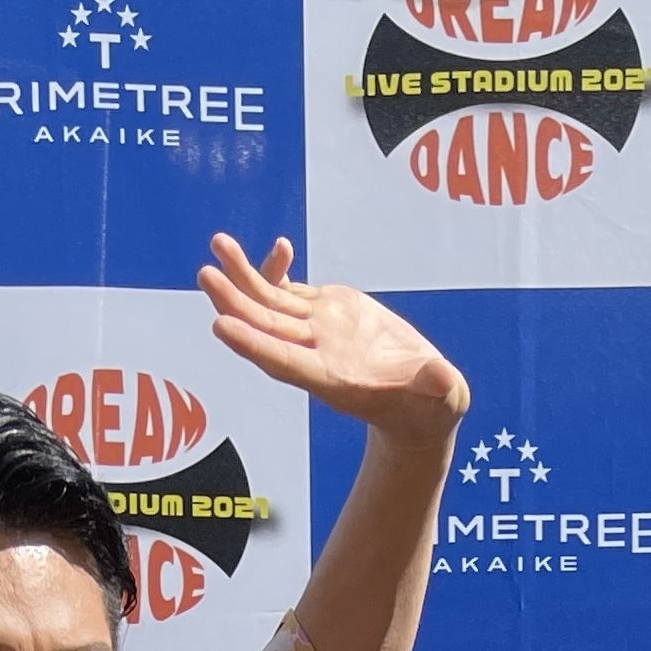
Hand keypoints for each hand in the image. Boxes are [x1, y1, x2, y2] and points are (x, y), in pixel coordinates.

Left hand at [199, 235, 466, 447]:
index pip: (285, 362)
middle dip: (235, 302)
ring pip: (271, 304)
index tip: (220, 326)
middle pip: (267, 328)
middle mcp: (317, 355)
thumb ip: (438, 388)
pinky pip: (292, 290)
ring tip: (218, 244)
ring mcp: (318, 332)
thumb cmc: (433, 406)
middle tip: (207, 275)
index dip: (254, 344)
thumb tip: (443, 381)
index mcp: (335, 380)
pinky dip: (278, 270)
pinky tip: (275, 247)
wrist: (422, 400)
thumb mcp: (440, 398)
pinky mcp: (328, 312)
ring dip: (243, 277)